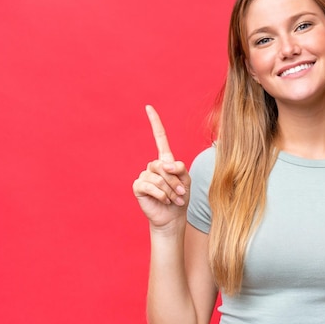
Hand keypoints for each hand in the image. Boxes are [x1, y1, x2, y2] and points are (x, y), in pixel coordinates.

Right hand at [133, 105, 190, 229]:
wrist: (173, 216)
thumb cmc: (181, 197)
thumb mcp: (186, 180)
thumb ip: (179, 168)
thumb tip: (165, 164)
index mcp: (165, 160)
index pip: (159, 138)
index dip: (155, 123)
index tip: (148, 107)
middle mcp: (153, 166)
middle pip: (163, 165)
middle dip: (175, 181)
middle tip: (180, 193)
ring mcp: (144, 175)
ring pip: (158, 177)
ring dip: (169, 190)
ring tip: (174, 199)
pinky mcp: (138, 187)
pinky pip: (150, 186)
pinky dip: (161, 195)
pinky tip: (164, 201)